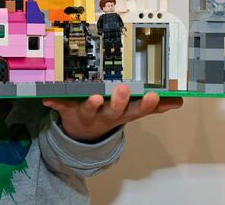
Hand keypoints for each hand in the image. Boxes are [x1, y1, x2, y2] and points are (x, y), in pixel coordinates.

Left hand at [42, 84, 182, 141]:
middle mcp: (106, 114)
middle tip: (122, 90)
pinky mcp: (69, 110)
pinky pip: (60, 106)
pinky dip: (53, 102)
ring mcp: (87, 113)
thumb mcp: (132, 111)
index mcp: (122, 113)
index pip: (137, 110)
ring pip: (90, 108)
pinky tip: (46, 99)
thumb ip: (153, 106)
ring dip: (91, 103)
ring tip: (94, 98)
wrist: (83, 134)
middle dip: (118, 101)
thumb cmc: (110, 114)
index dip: (146, 104)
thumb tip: (178, 100)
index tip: (155, 95)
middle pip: (114, 110)